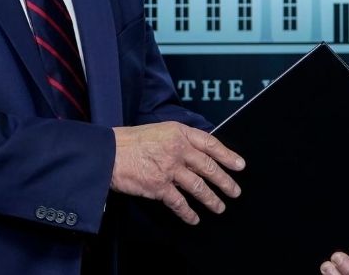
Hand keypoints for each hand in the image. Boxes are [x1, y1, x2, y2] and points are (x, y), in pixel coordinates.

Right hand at [110, 122, 244, 224]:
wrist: (108, 154)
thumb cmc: (130, 141)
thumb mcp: (159, 130)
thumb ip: (179, 140)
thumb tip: (197, 153)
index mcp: (179, 133)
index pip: (211, 144)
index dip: (228, 155)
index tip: (240, 165)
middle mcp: (178, 150)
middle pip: (208, 167)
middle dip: (225, 181)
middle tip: (235, 191)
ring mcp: (170, 169)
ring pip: (198, 186)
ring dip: (211, 199)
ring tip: (220, 207)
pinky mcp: (159, 187)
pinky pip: (179, 203)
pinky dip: (188, 213)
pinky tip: (194, 218)